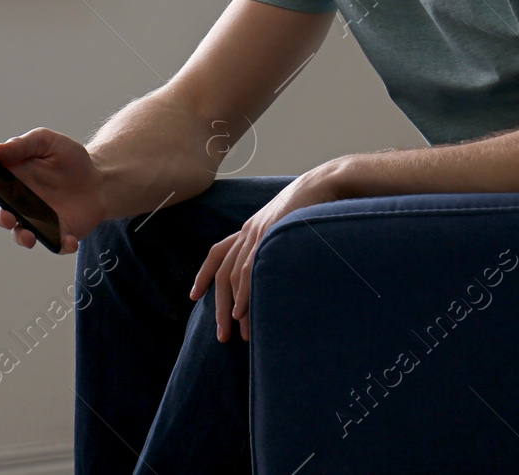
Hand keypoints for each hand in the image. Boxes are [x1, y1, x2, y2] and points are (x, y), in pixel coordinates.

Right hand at [0, 127, 105, 253]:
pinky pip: (56, 244)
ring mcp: (39, 221)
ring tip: (29, 235)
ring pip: (23, 234)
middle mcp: (21, 204)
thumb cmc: (68, 158)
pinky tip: (69, 239)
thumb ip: (20, 145)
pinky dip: (61, 245)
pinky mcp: (60, 234)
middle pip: (2, 214)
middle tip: (6, 214)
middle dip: (1, 217)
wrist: (99, 178)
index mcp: (13, 180)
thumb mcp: (46, 142)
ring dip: (23, 237)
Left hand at [189, 159, 345, 341]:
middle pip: (222, 272)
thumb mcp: (289, 225)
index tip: (194, 296)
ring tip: (235, 334)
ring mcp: (258, 234)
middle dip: (218, 305)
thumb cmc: (314, 206)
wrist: (324, 184)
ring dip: (232, 307)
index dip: (204, 274)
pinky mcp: (270, 236)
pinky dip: (243, 293)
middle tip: (221, 335)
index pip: (217, 253)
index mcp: (251, 229)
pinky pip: (250, 269)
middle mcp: (249, 231)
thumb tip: (282, 268)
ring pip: (234, 276)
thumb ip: (279, 243)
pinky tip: (241, 313)